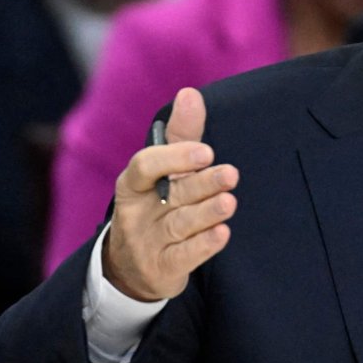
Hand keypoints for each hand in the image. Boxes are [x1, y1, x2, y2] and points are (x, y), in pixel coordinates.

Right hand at [102, 88, 237, 300]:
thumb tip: (190, 93)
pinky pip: (183, 257)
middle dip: (202, 184)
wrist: (132, 267)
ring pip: (180, 225)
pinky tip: (222, 233)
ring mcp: (147, 243)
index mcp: (133, 184)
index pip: (144, 166)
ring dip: (206, 213)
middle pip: (172, 195)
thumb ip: (180, 135)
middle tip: (230, 174)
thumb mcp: (163, 171)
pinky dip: (203, 245)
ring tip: (229, 202)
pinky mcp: (162, 269)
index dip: (173, 158)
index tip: (205, 151)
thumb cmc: (155, 205)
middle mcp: (137, 212)